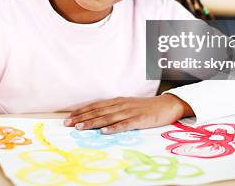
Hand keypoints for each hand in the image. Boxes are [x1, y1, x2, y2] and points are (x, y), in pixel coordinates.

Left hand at [64, 94, 193, 133]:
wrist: (167, 105)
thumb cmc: (146, 107)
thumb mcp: (128, 105)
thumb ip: (114, 110)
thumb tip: (99, 117)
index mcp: (117, 101)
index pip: (95, 106)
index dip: (81, 111)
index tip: (69, 116)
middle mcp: (121, 105)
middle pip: (98, 111)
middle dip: (81, 117)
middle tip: (67, 123)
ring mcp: (129, 112)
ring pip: (107, 117)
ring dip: (92, 122)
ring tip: (80, 127)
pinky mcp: (139, 120)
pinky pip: (124, 125)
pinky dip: (113, 128)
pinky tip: (104, 132)